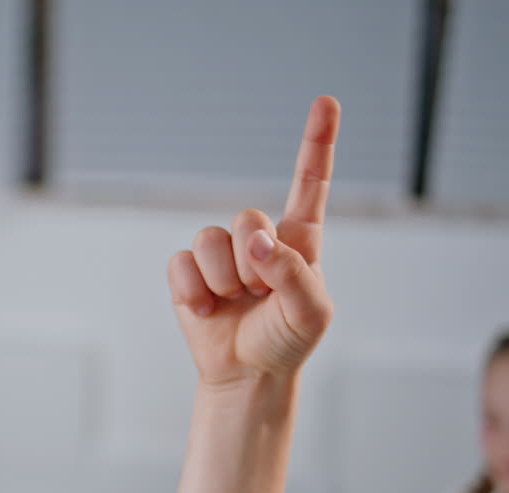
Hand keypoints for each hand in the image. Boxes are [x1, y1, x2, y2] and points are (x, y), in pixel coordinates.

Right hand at [168, 96, 340, 386]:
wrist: (247, 374)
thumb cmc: (287, 341)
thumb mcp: (311, 312)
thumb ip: (292, 271)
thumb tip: (255, 240)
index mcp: (299, 239)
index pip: (310, 183)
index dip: (317, 142)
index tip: (326, 102)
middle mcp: (259, 238)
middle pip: (247, 217)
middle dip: (251, 262)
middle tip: (258, 295)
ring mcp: (221, 254)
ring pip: (211, 240)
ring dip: (223, 281)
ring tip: (235, 304)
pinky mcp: (188, 272)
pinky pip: (181, 263)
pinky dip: (194, 293)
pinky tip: (208, 311)